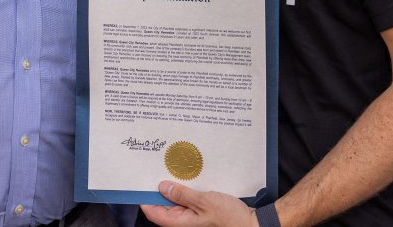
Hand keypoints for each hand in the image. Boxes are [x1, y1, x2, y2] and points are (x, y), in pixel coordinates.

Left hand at [141, 182, 257, 226]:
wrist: (251, 223)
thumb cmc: (230, 217)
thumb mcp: (204, 201)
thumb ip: (182, 194)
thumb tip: (163, 187)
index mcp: (180, 223)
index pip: (154, 212)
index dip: (145, 198)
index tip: (141, 182)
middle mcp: (184, 221)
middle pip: (163, 205)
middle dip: (159, 189)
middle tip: (157, 170)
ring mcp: (192, 217)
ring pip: (175, 201)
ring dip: (173, 187)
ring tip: (172, 171)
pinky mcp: (200, 211)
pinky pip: (187, 200)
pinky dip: (185, 189)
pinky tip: (188, 178)